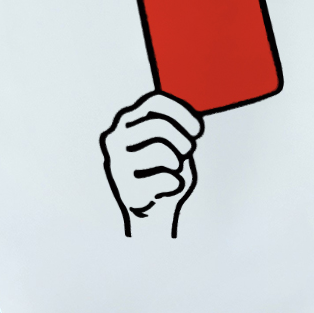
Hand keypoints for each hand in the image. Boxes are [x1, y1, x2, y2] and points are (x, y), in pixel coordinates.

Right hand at [100, 91, 203, 238]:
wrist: (153, 210)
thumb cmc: (165, 168)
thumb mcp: (170, 139)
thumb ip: (175, 123)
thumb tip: (191, 117)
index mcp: (127, 121)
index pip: (154, 102)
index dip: (182, 112)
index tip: (198, 130)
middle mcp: (116, 139)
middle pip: (160, 126)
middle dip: (183, 140)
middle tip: (187, 151)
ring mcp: (118, 164)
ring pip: (162, 152)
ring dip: (178, 162)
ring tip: (174, 169)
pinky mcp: (127, 189)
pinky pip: (166, 178)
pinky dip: (177, 183)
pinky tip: (168, 187)